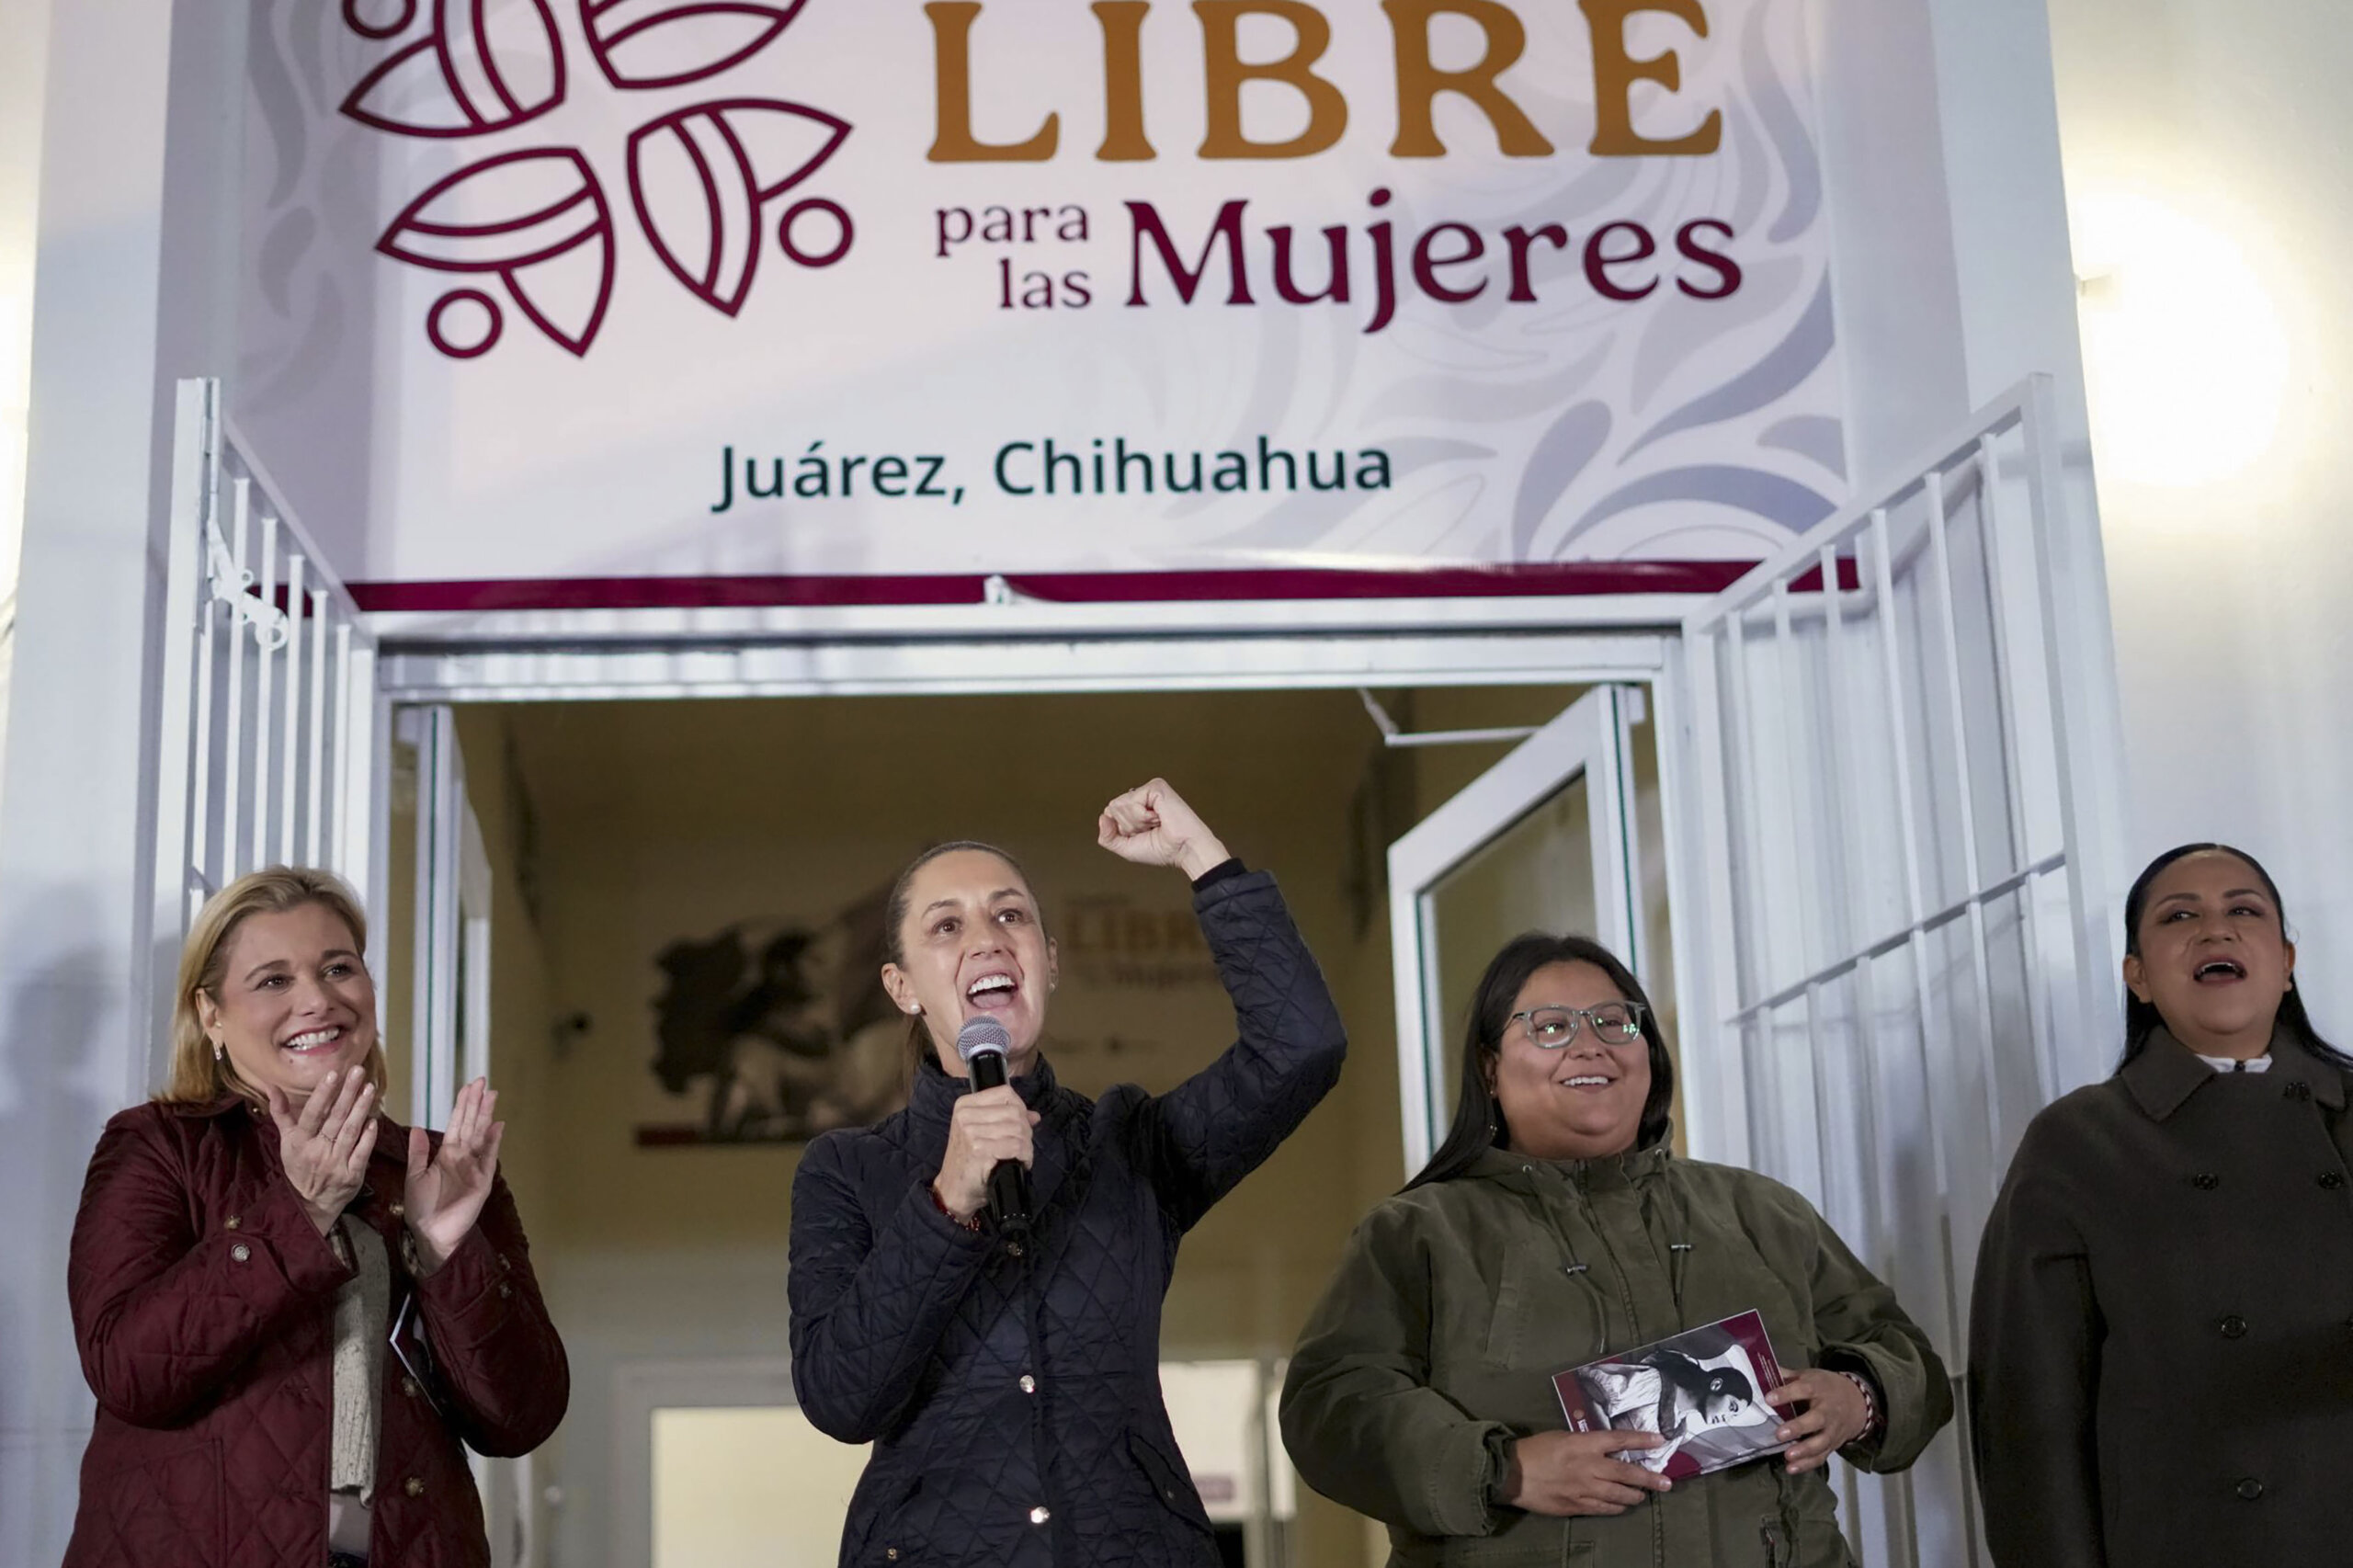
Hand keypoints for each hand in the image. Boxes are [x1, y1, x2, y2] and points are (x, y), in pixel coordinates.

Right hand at [267, 1065, 378, 1235]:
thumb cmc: (299, 1166)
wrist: (309, 1204)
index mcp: (299, 1142)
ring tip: (369, 1087)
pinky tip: (374, 1119)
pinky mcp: (352, 1175)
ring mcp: (336, 1164)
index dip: (323, 1094)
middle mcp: (317, 1151)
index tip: (333, 1073)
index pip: (312, 1114)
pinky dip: (369, 1136)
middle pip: (335, 1118)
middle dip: (348, 1093)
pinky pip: (362, 1152)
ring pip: (351, 1131)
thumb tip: (271, 1086)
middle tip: (359, 1071)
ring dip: (361, 1108)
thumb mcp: (286, 1141)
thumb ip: (281, 1113)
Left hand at [405, 1077, 503, 1275]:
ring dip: (485, 1116)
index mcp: (446, 1155)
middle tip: (482, 1081)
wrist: (430, 1234)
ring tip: (491, 1095)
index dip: (462, 1105)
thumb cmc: (421, 1208)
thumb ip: (418, 1152)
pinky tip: (497, 1126)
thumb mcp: (414, 1176)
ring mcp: (474, 1168)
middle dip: (476, 1103)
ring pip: (480, 1136)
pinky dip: (493, 1142)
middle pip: (470, 1124)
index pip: (456, 1124)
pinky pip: (488, 1158)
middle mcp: (462, 1157)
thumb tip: (417, 1127)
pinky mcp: (482, 1181)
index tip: (468, 1086)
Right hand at [933, 1084, 1038, 1221]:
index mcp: (965, 1105)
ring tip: (1020, 1155)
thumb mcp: (981, 1133)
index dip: (1020, 1108)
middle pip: (1014, 1111)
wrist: (954, 1189)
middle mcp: (966, 1115)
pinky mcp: (979, 1150)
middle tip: (1022, 1146)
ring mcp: (971, 1132)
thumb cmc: (969, 1161)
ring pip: (1018, 1129)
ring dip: (1026, 1145)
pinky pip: (1016, 1146)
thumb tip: (1034, 1116)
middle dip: (1025, 1130)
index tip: (1020, 1125)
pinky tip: (1019, 1163)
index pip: (1005, 1093)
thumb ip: (1006, 1119)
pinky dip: (1024, 1155)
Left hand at [1097, 778, 1228, 880]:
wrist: (1183, 850)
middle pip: (1113, 808)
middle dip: (1130, 826)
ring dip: (1137, 822)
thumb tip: (1103, 817)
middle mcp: (1141, 797)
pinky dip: (1143, 816)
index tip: (1142, 835)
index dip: (1122, 830)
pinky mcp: (1155, 787)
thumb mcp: (1126, 848)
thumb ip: (1107, 837)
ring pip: (1119, 805)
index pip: (1110, 814)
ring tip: (1156, 823)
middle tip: (1151, 829)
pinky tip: (1158, 817)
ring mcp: (1148, 790)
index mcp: (1135, 808)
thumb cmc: (1163, 849)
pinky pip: (1131, 801)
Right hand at [1501, 1429, 1670, 1516]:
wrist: (1512, 1473)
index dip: (1641, 1440)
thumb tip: (1605, 1447)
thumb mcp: (1562, 1437)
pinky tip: (1622, 1506)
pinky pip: (1603, 1509)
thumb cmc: (1536, 1449)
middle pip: (1627, 1472)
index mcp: (1584, 1444)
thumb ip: (1586, 1443)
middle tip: (1666, 1482)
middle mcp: (1588, 1466)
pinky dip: (1616, 1508)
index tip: (1660, 1440)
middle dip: (1649, 1478)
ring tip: (1643, 1496)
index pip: (1619, 1439)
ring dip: (1634, 1496)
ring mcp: (1584, 1489)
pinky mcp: (1576, 1506)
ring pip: (1619, 1495)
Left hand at [1767, 1369, 1871, 1472]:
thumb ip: (1786, 1376)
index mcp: (1818, 1388)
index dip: (1786, 1394)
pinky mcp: (1832, 1445)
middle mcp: (1827, 1410)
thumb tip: (1760, 1372)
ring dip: (1804, 1450)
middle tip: (1779, 1434)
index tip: (1769, 1399)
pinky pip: (1821, 1456)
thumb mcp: (1809, 1376)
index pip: (1803, 1389)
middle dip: (1798, 1428)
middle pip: (1816, 1420)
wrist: (1856, 1403)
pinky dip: (1807, 1464)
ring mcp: (1831, 1429)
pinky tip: (1791, 1468)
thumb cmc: (1824, 1387)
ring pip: (1821, 1442)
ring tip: (1787, 1455)